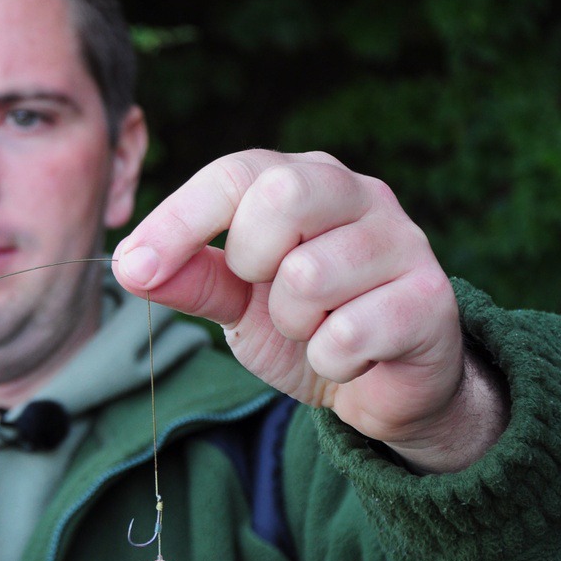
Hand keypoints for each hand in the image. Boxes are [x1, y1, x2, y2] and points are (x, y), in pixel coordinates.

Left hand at [112, 150, 507, 472]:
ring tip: (316, 328)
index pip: (235, 173)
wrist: (385, 387)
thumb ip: (188, 277)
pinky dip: (329, 360)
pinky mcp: (431, 300)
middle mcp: (360, 194)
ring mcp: (403, 242)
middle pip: (281, 194)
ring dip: (292, 323)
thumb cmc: (308, 326)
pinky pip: (348, 334)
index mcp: (305, 179)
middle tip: (264, 290)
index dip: (178, 219)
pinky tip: (351, 357)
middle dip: (250, 258)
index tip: (135, 266)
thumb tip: (128, 264)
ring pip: (309, 275)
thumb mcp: (235, 301)